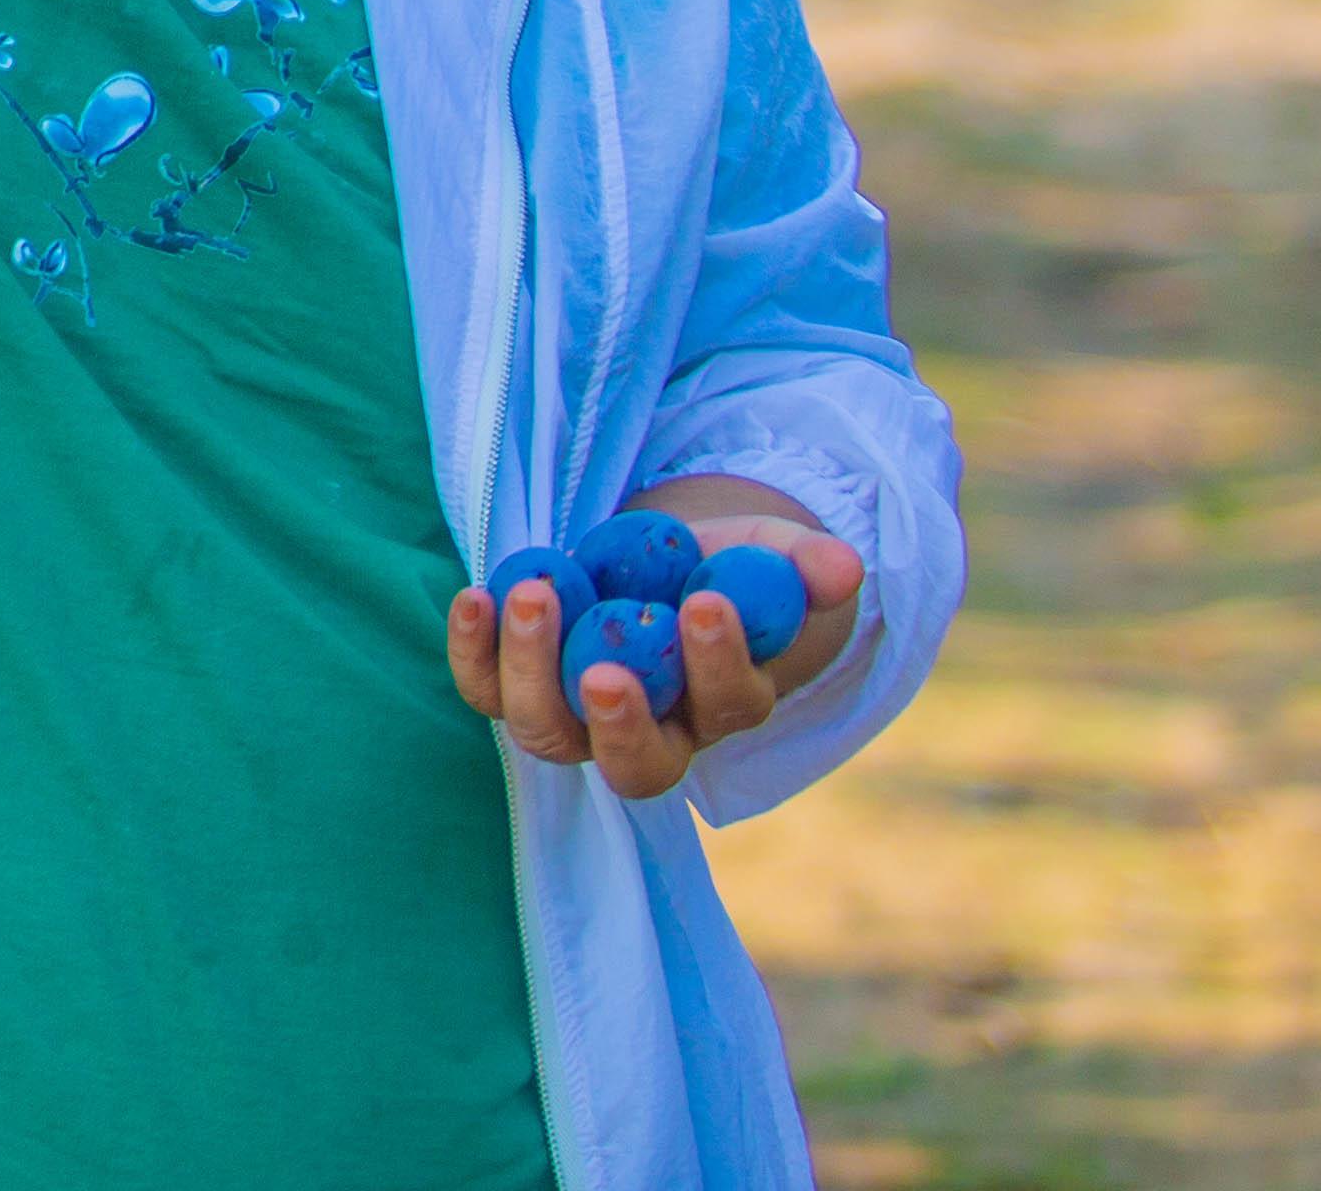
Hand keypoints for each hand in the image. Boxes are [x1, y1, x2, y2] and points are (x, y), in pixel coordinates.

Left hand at [448, 494, 865, 802]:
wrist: (654, 562)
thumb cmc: (723, 565)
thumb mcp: (769, 554)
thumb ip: (806, 565)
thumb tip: (844, 566)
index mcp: (726, 704)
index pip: (731, 705)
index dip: (721, 664)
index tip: (707, 602)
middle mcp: (655, 732)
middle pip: (637, 765)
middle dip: (620, 724)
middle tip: (606, 672)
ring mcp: (580, 718)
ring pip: (552, 734)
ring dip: (535, 672)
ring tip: (534, 593)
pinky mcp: (521, 686)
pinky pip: (489, 692)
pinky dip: (475, 653)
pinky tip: (477, 596)